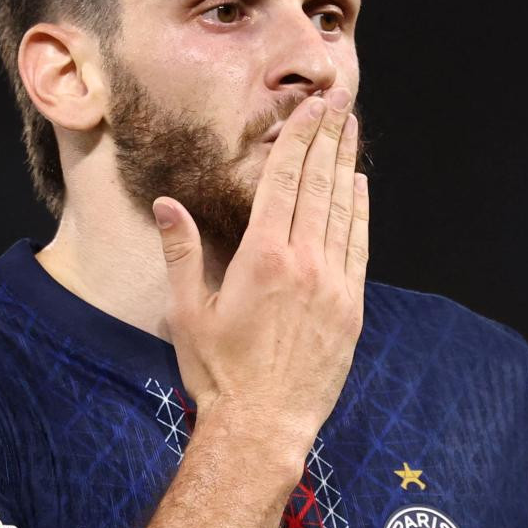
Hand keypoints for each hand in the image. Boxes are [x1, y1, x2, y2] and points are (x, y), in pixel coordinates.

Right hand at [153, 88, 367, 460]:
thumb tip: (167, 204)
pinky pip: (359, 247)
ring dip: (347, 166)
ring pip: (344, 211)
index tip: (312, 108)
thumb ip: (181, 253)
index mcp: (262, 258)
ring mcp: (334, 286)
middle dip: (329, 139)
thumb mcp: (187, 312)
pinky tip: (359, 187)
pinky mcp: (351, 308)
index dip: (299, 140)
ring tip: (351, 130)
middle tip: (340, 101)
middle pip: (319, 185)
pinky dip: (360, 212)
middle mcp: (304, 264)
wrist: (263, 427)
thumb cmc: (218, 373)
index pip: (284, 182)